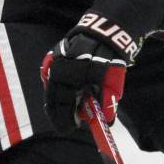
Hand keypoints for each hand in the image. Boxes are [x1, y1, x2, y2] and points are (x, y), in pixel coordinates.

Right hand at [40, 12, 138, 132]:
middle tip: (66, 125)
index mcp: (73, 75)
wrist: (104, 34)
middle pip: (53, 98)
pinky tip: (65, 95)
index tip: (68, 129)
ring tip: (67, 111)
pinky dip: (57, 89)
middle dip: (59, 113)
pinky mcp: (52, 57)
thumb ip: (107, 102)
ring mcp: (54, 61)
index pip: (63, 104)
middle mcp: (60, 68)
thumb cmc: (109, 61)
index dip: (64, 119)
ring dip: (57, 102)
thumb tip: (105, 121)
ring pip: (51, 88)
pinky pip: (51, 78)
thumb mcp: (113, 83)